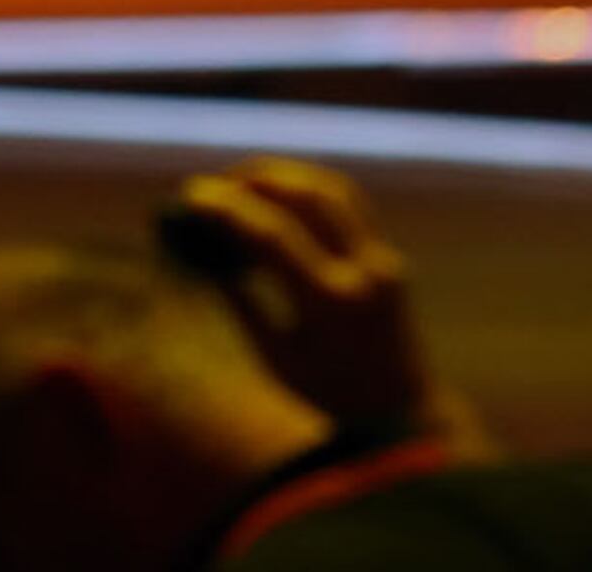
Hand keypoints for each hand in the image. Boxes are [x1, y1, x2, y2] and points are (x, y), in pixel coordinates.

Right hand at [161, 159, 485, 451]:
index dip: (226, 209)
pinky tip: (281, 196)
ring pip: (331, 189)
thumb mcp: (276, 356)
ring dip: (284, 176)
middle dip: (253, 180)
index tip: (190, 196)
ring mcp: (384, 259)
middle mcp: (364, 270)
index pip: (271, 234)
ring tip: (242, 183)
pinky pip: (348, 205)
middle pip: (304, 195)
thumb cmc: (327, 395)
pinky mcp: (389, 255)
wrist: (401, 414)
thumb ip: (241, 300)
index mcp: (332, 302)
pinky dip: (310, 191)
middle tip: (214, 186)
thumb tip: (199, 253)